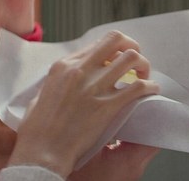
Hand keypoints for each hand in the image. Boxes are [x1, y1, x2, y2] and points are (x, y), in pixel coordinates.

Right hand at [8, 31, 159, 177]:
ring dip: (142, 66)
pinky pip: (138, 87)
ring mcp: (94, 86)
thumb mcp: (41, 94)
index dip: (113, 51)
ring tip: (143, 77)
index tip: (117, 63)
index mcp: (63, 66)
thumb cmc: (37, 128)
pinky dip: (150, 88)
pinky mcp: (107, 106)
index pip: (97, 44)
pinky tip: (150, 93)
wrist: (42, 149)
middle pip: (116, 39)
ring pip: (131, 58)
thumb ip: (57, 84)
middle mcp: (79, 70)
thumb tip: (66, 84)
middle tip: (135, 64)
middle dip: (131, 48)